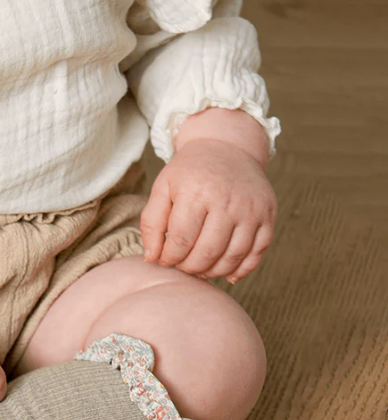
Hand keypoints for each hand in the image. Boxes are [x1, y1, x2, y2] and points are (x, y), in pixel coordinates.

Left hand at [140, 138, 277, 283]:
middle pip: (207, 252)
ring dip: (213, 272)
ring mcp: (251, 209)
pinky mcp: (267, 215)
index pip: (181, 240)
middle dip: (189, 267)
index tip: (164, 259)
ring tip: (199, 268)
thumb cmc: (190, 172)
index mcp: (197, 192)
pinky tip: (226, 273)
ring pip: (232, 257)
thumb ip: (151, 223)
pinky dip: (242, 269)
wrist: (227, 146)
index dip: (169, 258)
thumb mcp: (163, 188)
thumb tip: (151, 259)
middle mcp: (228, 201)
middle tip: (181, 266)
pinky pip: (258, 252)